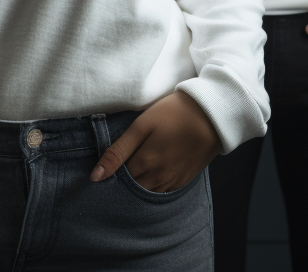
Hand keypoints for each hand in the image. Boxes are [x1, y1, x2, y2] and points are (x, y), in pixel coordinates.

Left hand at [90, 91, 220, 191]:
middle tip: (118, 165)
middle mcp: (157, 179)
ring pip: (147, 193)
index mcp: (144, 164)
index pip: (118, 180)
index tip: (105, 165)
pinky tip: (151, 173)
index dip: (110, 173)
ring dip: (137, 185)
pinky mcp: (183, 181)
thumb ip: (118, 151)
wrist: (211, 115)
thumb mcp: (141, 126)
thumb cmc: (173, 113)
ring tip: (134, 167)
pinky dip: (153, 187)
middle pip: (132, 189)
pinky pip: (162, 192)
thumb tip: (95, 176)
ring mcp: (172, 182)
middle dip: (122, 181)